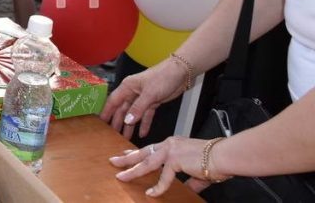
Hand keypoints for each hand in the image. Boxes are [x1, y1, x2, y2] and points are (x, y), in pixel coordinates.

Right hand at [100, 59, 186, 139]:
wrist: (181, 73)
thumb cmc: (162, 77)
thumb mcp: (149, 93)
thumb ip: (138, 108)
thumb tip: (127, 120)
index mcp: (128, 87)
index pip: (113, 101)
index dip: (107, 111)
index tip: (101, 123)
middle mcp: (133, 92)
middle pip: (122, 109)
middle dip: (118, 122)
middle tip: (113, 134)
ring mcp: (143, 98)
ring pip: (134, 114)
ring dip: (130, 125)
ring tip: (126, 138)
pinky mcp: (153, 102)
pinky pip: (146, 115)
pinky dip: (144, 124)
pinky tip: (142, 133)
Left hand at [109, 137, 223, 196]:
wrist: (225, 156)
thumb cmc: (217, 162)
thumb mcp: (199, 173)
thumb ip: (191, 181)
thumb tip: (188, 190)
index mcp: (173, 144)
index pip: (151, 148)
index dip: (137, 152)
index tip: (126, 153)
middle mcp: (169, 144)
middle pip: (143, 152)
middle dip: (127, 157)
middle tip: (114, 160)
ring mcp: (171, 151)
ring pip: (146, 162)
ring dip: (132, 170)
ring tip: (120, 175)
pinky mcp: (176, 160)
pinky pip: (164, 177)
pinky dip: (158, 187)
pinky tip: (151, 194)